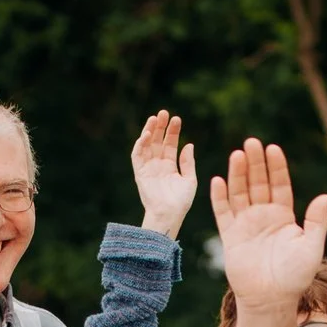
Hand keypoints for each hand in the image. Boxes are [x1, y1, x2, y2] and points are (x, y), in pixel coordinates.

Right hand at [132, 111, 197, 237]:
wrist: (170, 214)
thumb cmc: (181, 201)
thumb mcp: (189, 179)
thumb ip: (188, 162)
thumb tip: (189, 144)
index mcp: (169, 166)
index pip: (170, 144)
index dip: (172, 131)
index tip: (176, 119)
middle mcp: (157, 165)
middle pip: (157, 141)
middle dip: (160, 127)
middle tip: (163, 112)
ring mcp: (148, 168)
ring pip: (146, 145)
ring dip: (149, 131)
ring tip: (154, 118)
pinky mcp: (140, 173)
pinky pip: (137, 156)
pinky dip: (140, 144)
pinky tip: (147, 134)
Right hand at [209, 139, 326, 313]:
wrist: (271, 299)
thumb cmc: (295, 277)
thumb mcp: (312, 247)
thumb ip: (317, 222)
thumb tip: (326, 197)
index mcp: (284, 217)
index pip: (280, 185)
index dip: (276, 167)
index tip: (272, 149)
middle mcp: (264, 217)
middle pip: (258, 183)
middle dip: (255, 163)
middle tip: (251, 142)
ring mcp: (246, 225)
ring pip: (240, 193)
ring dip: (237, 174)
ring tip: (237, 155)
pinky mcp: (230, 236)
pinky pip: (223, 212)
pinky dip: (219, 197)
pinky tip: (218, 180)